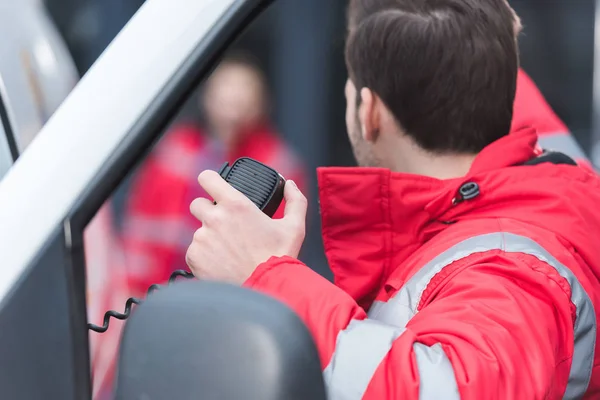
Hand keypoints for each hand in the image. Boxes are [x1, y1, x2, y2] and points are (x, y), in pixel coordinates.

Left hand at [185, 170, 306, 284]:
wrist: (266, 288)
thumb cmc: (280, 257)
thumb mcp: (295, 226)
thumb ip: (294, 200)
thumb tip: (290, 185)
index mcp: (235, 204)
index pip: (207, 177)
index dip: (210, 180)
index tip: (213, 186)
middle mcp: (215, 218)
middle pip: (197, 204)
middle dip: (208, 212)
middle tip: (225, 226)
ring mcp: (202, 238)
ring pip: (198, 231)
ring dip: (209, 237)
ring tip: (229, 251)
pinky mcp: (194, 257)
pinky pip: (194, 251)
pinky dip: (205, 256)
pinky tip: (222, 263)